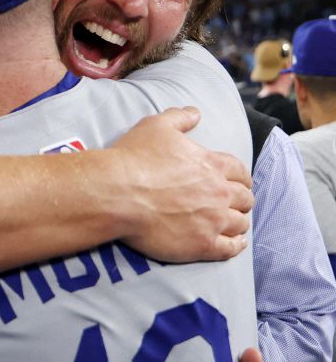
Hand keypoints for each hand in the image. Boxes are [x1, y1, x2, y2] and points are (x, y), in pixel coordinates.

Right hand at [111, 107, 252, 263]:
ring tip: (233, 225)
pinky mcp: (202, 244)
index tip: (237, 182)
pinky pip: (230, 248)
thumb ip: (179, 117)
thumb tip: (195, 113)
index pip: (239, 171)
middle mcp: (218, 192)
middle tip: (234, 204)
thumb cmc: (134, 158)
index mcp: (211, 163)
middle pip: (244, 198)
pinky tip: (234, 243)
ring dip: (238, 222)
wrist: (117, 194)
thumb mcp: (156, 126)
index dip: (240, 177)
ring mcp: (213, 220)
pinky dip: (235, 245)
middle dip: (241, 200)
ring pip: (240, 223)